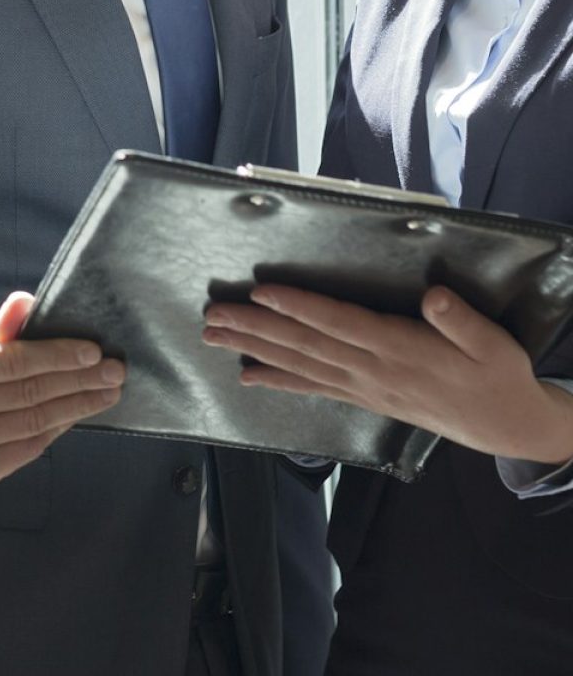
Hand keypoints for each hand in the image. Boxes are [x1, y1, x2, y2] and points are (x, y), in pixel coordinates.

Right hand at [0, 291, 124, 487]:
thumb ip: (1, 324)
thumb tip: (27, 301)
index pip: (12, 362)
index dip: (56, 356)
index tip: (94, 351)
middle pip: (28, 392)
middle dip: (78, 380)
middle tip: (115, 371)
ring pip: (33, 422)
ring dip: (77, 406)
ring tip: (108, 392)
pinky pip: (29, 448)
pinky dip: (58, 427)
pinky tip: (79, 412)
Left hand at [202, 284, 572, 465]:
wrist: (502, 424)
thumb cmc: (495, 373)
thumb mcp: (492, 344)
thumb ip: (460, 321)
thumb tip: (434, 298)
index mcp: (398, 349)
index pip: (338, 324)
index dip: (299, 307)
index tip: (261, 292)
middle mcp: (371, 370)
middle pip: (304, 344)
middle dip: (255, 328)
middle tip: (213, 315)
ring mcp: (363, 387)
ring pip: (299, 365)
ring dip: (253, 349)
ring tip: (215, 336)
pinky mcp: (362, 397)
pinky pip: (312, 388)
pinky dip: (277, 379)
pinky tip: (248, 374)